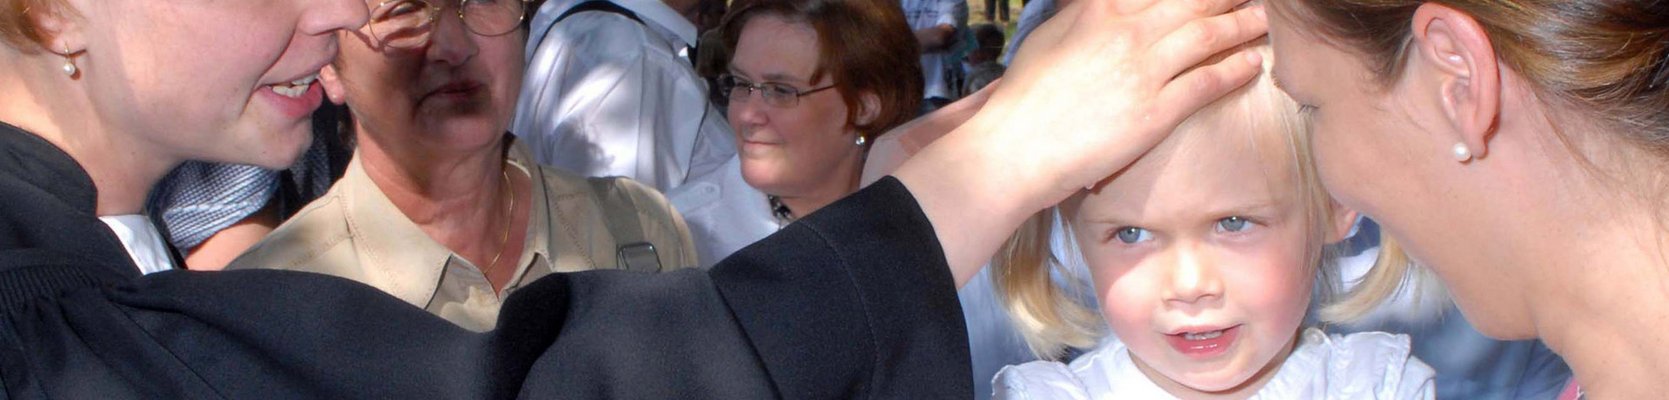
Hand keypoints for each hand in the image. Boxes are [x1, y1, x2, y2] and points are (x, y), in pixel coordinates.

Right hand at [979, 0, 1267, 206]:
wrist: (1015, 148)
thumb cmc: (1025, 97)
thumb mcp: (1050, 37)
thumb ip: (1084, 14)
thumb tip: (1100, 4)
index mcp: (1100, 9)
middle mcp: (1127, 30)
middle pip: (1195, 1)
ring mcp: (1144, 69)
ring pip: (1209, 36)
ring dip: (1244, 24)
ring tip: (1264, 19)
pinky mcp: (1156, 111)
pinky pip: (1208, 81)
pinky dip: (1236, 68)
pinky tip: (1253, 61)